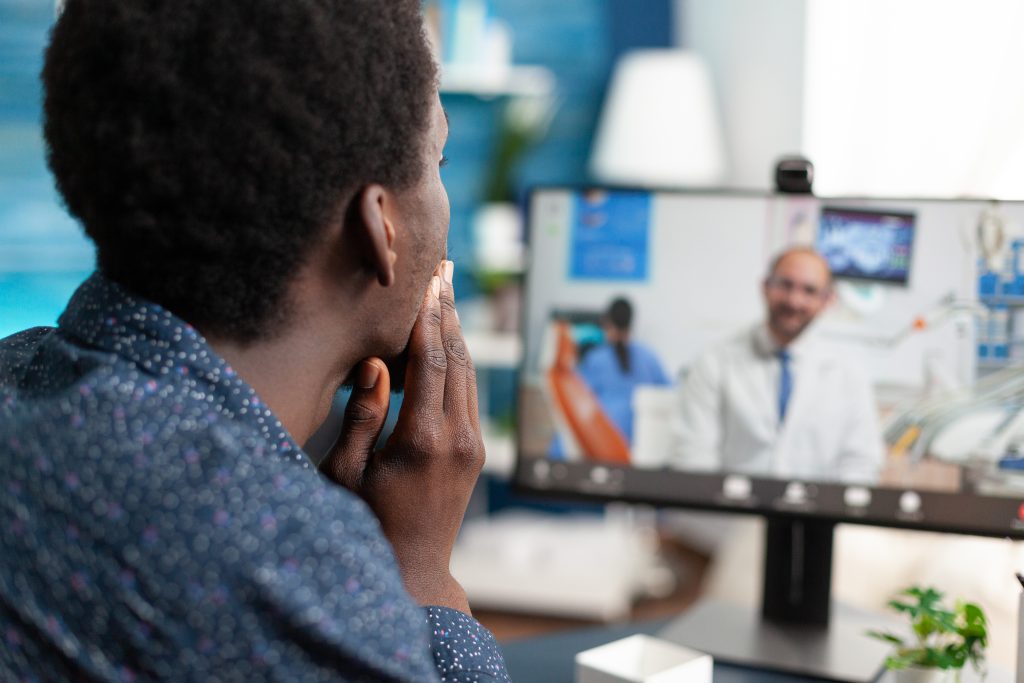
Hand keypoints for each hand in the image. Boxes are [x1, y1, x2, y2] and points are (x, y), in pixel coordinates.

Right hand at [320, 261, 483, 612]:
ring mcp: (473, 446)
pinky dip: (459, 359)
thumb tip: (376, 363)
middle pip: (458, 357)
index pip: (430, 361)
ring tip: (447, 291)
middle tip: (444, 267)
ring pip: (469, 372)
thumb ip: (361, 415)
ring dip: (457, 330)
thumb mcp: (345, 474)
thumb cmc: (364, 523)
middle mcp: (458, 439)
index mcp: (423, 440)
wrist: (412, 570)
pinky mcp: (476, 452)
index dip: (428, 316)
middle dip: (449, 310)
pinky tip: (448, 338)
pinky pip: (470, 392)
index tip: (427, 279)